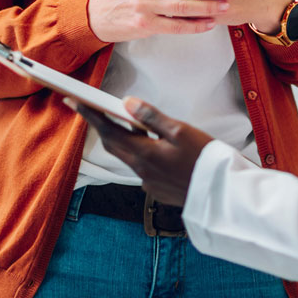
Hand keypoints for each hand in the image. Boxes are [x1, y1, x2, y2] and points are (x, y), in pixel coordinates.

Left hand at [72, 98, 212, 205]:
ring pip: (128, 156)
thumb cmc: (207, 160)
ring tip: (121, 121)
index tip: (72, 100)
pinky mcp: (159, 190)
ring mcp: (149, 183)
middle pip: (114, 144)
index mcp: (144, 154)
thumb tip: (127, 103)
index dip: (89, 115)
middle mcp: (141, 171)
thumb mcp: (181, 131)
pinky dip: (140, 152)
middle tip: (90, 107)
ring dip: (122, 139)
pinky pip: (142, 168)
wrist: (225, 196)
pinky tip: (150, 145)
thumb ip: (152, 117)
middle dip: (101, 125)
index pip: (108, 130)